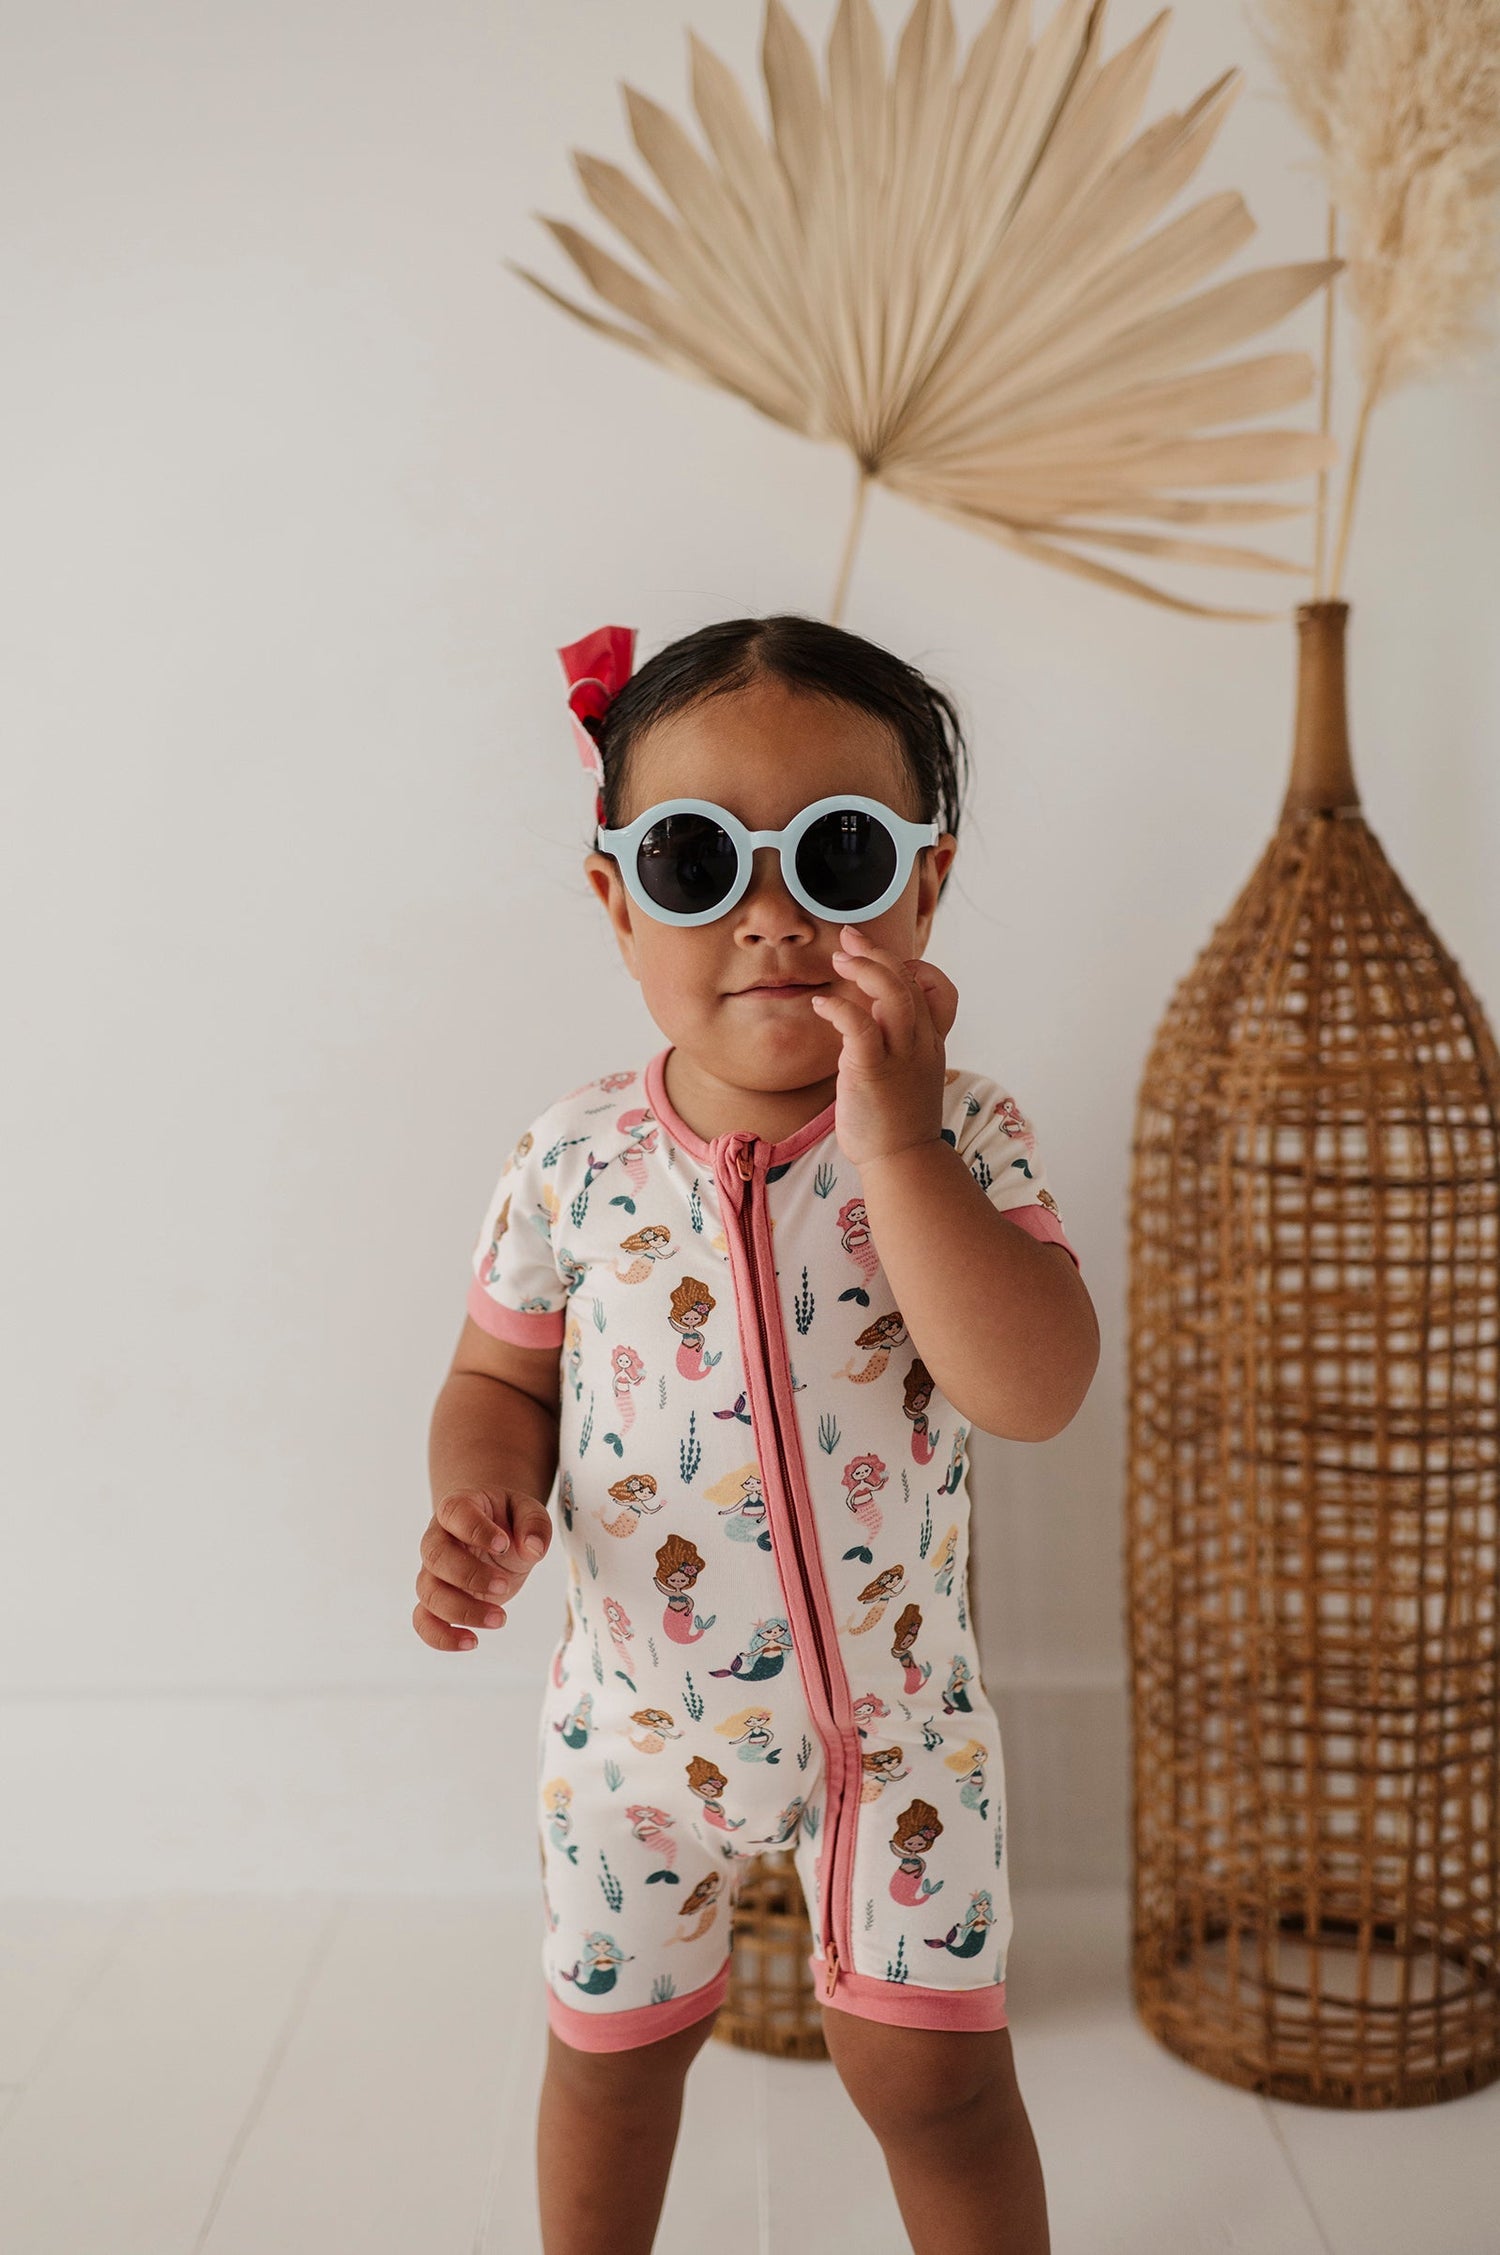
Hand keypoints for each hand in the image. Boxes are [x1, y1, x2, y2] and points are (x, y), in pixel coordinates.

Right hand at [412, 1487, 552, 1652]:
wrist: (497, 1538)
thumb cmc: (510, 1522)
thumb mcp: (528, 1512)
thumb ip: (534, 1524)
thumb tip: (533, 1549)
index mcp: (458, 1508)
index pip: (455, 1514)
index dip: (476, 1530)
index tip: (504, 1544)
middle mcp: (437, 1539)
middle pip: (435, 1556)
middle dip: (469, 1575)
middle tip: (504, 1585)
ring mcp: (433, 1572)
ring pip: (429, 1592)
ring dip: (462, 1610)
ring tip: (500, 1618)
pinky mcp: (437, 1601)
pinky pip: (423, 1621)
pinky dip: (440, 1637)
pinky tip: (472, 1642)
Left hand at [808, 923, 958, 1166]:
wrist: (903, 1162)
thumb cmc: (897, 1120)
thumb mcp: (907, 1073)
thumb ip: (895, 1042)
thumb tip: (867, 1015)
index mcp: (931, 1042)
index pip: (937, 988)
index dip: (914, 967)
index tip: (884, 964)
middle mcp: (920, 1043)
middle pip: (909, 981)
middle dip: (878, 953)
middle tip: (850, 939)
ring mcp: (900, 1057)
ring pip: (894, 995)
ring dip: (866, 970)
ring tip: (840, 960)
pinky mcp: (872, 1071)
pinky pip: (861, 1028)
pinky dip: (840, 1009)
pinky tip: (821, 1005)